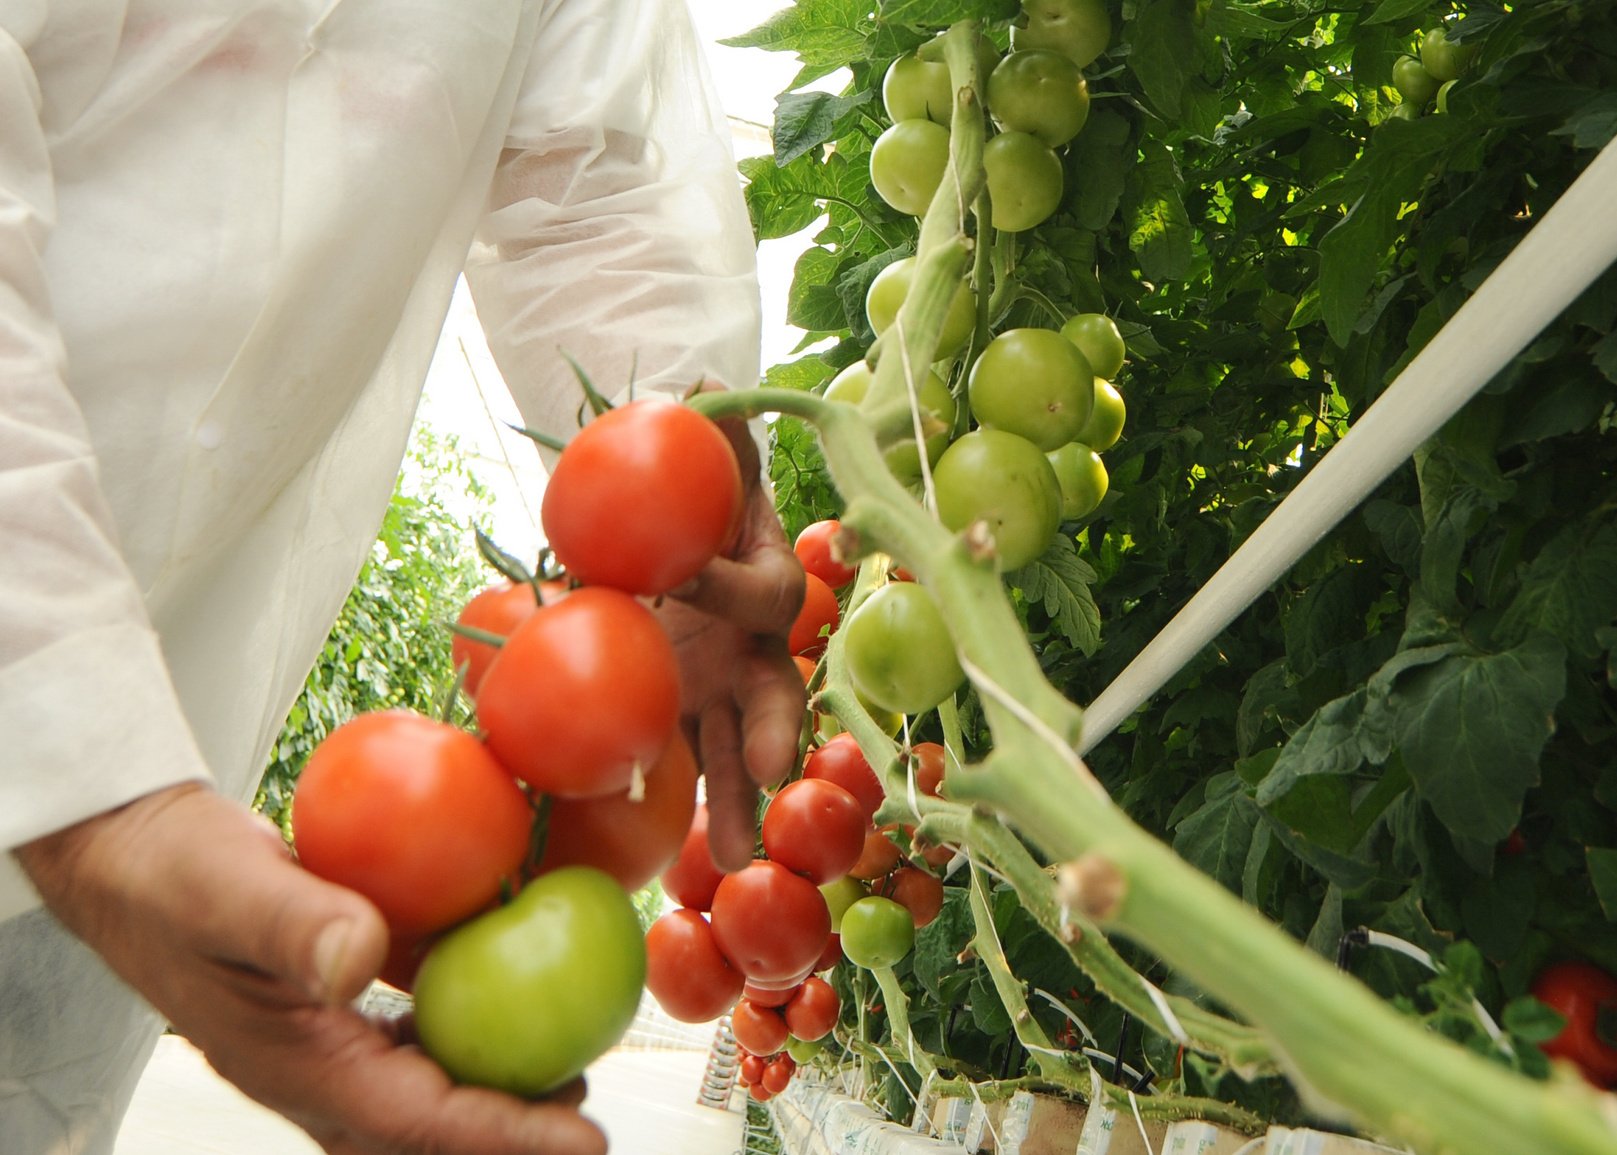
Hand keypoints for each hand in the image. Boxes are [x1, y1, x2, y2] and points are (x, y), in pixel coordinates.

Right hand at [16, 783, 606, 1154]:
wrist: (130, 857)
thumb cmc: (172, 872)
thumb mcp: (230, 887)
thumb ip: (296, 925)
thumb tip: (360, 961)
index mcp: (295, 1064)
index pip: (418, 1121)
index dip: (505, 1135)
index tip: (585, 1137)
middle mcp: (313, 1072)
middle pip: (428, 1131)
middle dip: (507, 1136)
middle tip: (589, 1119)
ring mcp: (322, 1048)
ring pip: (422, 1093)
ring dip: (490, 1092)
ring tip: (566, 1071)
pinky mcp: (331, 1014)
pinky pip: (410, 1044)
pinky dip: (463, 1034)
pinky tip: (506, 997)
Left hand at [658, 402, 806, 871]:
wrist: (657, 531)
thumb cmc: (683, 495)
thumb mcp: (694, 464)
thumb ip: (714, 439)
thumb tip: (711, 382)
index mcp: (756, 572)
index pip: (756, 585)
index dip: (723, 582)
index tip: (677, 575)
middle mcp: (754, 638)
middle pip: (777, 686)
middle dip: (774, 726)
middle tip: (769, 762)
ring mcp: (726, 684)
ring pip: (741, 748)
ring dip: (740, 801)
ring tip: (733, 863)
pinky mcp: (691, 715)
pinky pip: (693, 767)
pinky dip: (684, 809)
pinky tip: (671, 865)